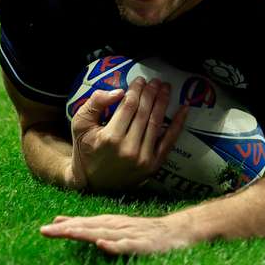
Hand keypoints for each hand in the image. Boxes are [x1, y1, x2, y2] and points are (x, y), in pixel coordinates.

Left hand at [40, 212, 193, 254]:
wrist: (178, 231)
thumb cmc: (144, 230)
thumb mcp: (116, 226)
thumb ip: (90, 225)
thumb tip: (61, 221)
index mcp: (110, 223)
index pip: (84, 223)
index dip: (65, 226)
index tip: (44, 228)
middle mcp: (117, 226)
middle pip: (89, 227)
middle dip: (67, 229)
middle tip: (45, 231)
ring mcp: (130, 234)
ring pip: (104, 234)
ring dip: (85, 233)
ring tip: (68, 233)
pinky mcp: (143, 245)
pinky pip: (127, 246)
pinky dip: (114, 245)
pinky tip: (102, 245)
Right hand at [67, 77, 188, 191]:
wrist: (92, 184)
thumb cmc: (85, 150)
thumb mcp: (80, 125)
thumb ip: (95, 104)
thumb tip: (118, 91)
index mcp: (110, 137)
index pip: (128, 106)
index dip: (136, 90)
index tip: (140, 80)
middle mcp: (128, 148)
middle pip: (144, 112)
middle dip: (151, 93)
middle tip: (156, 80)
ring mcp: (143, 158)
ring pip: (156, 123)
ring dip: (163, 102)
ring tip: (166, 88)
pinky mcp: (153, 166)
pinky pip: (169, 142)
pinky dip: (178, 124)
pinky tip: (184, 109)